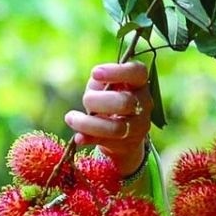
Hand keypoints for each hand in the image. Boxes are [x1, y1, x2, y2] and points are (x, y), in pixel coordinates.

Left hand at [64, 61, 152, 176]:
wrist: (122, 131)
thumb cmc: (110, 98)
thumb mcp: (105, 85)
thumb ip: (100, 83)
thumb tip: (93, 96)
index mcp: (139, 83)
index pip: (137, 72)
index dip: (117, 71)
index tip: (94, 73)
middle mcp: (144, 104)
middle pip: (124, 102)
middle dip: (98, 101)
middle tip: (85, 100)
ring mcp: (139, 126)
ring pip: (116, 128)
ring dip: (88, 123)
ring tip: (70, 118)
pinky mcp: (128, 144)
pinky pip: (107, 142)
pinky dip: (89, 138)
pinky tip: (79, 137)